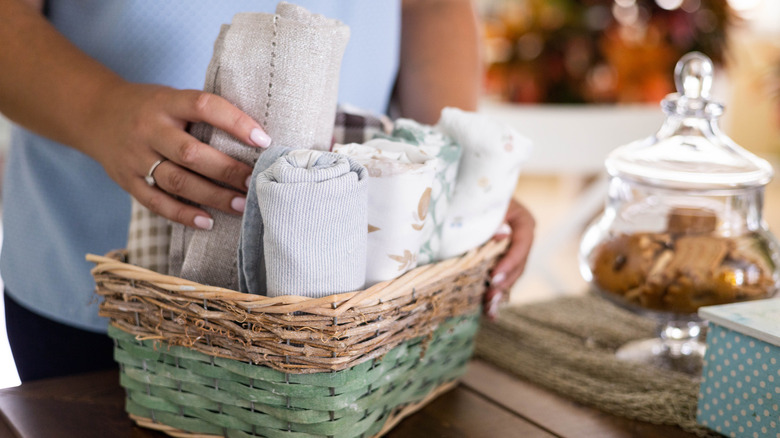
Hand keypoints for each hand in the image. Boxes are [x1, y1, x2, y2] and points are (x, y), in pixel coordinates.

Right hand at [87, 82, 271, 228]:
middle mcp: (149, 129)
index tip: (263, 140)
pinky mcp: (127, 181)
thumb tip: (255, 138)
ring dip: (212, 196)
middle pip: (191, 153)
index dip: (235, 122)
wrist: (94, 113)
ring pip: (177, 181)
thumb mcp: (172, 97)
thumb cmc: (150, 108)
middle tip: (255, 182)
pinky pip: (156, 202)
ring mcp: (135, 157)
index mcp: (166, 102)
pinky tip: (207, 221)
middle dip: (228, 170)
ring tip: (241, 205)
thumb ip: (203, 114)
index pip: (204, 106)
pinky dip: (183, 214)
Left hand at [484, 199, 534, 318]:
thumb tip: (502, 234)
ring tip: (488, 307)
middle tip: (489, 295)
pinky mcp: (501, 262)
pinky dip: (495, 294)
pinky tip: (489, 313)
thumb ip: (492, 219)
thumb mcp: (483, 205)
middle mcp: (522, 239)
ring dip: (500, 292)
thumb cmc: (474, 197)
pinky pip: (501, 280)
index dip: (510, 262)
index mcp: (524, 222)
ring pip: (511, 275)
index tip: (494, 276)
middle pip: (519, 264)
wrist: (466, 198)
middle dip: (504, 282)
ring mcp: (513, 252)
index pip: (522, 243)